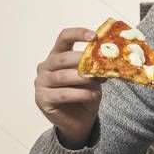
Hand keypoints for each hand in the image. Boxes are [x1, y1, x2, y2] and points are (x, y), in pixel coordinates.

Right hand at [34, 27, 103, 149]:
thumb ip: (96, 67)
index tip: (95, 36)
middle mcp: (46, 67)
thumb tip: (112, 59)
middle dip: (83, 60)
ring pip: (63, 76)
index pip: (64, 38)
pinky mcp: (42, 99)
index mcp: (57, 56)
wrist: (79, 120)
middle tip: (101, 65)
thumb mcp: (93, 77)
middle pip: (62, 58)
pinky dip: (81, 94)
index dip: (78, 34)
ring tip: (100, 81)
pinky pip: (63, 94)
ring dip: (84, 78)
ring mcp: (41, 83)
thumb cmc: (85, 94)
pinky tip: (93, 95)